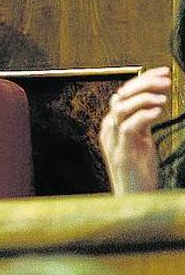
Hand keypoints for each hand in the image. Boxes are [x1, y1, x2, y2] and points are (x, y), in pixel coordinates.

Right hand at [99, 66, 171, 193]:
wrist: (133, 200)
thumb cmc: (138, 173)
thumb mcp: (140, 142)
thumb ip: (140, 123)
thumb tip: (147, 103)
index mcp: (112, 127)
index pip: (123, 95)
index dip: (142, 80)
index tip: (162, 73)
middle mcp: (109, 131)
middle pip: (121, 97)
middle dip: (144, 84)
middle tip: (166, 80)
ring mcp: (114, 142)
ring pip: (121, 108)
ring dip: (144, 97)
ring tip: (163, 95)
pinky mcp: (123, 153)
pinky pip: (129, 127)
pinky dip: (144, 114)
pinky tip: (159, 110)